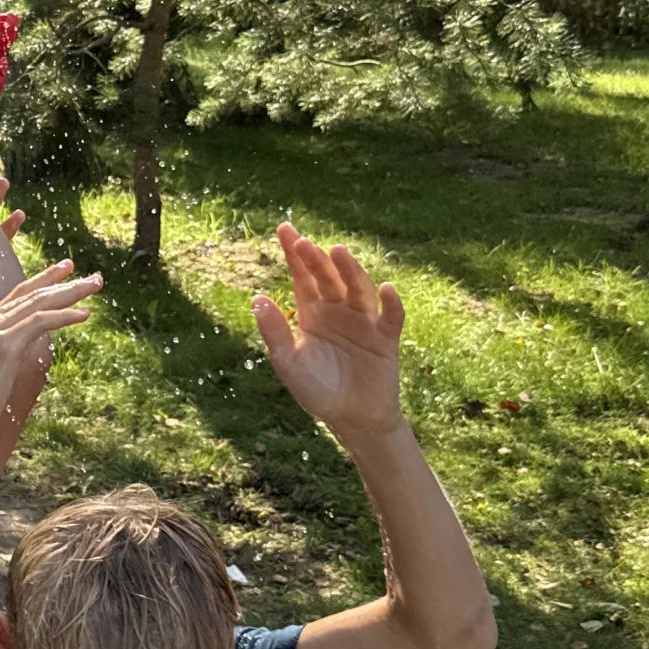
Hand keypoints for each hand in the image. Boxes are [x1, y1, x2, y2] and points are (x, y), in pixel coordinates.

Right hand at [0, 259, 100, 432]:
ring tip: (95, 286)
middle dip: (65, 282)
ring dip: (71, 292)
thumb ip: (6, 352)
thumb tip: (22, 352)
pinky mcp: (5, 345)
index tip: (66, 271)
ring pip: (39, 302)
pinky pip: (40, 321)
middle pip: (33, 292)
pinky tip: (83, 313)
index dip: (44, 280)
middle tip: (93, 278)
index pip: (20, 293)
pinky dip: (64, 315)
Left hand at [252, 224, 404, 438]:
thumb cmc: (317, 391)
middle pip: (328, 277)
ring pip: (358, 289)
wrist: (351, 419)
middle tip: (304, 243)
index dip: (294, 253)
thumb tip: (256, 298)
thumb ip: (275, 333)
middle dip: (316, 259)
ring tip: (338, 252)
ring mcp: (363, 321)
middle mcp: (338, 310)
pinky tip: (386, 289)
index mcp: (312, 312)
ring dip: (350, 270)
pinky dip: (391, 303)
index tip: (285, 228)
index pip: (302, 276)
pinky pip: (391, 317)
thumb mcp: (289, 364)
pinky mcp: (386, 338)